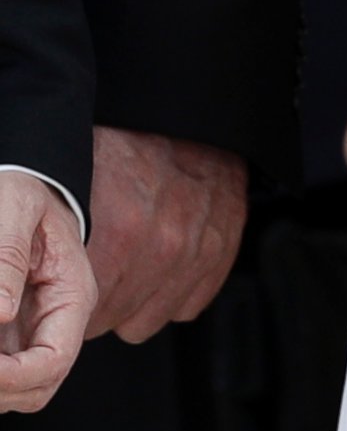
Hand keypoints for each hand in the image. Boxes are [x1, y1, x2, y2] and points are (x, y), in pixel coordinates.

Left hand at [0, 172, 95, 410]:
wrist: (24, 187)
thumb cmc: (22, 192)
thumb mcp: (14, 207)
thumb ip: (7, 254)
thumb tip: (0, 312)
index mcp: (72, 294)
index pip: (55, 360)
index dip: (14, 377)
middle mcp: (58, 321)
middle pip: (37, 388)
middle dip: (0, 389)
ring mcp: (33, 331)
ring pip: (16, 390)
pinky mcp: (10, 335)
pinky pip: (1, 372)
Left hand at [86, 130, 246, 342]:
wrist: (185, 111)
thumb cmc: (126, 142)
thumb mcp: (79, 186)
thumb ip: (67, 245)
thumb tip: (39, 287)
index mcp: (122, 231)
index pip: (86, 311)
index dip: (74, 298)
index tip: (73, 281)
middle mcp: (165, 245)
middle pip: (117, 319)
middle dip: (105, 302)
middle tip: (101, 268)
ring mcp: (199, 249)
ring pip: (151, 319)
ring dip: (137, 299)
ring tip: (130, 264)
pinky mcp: (223, 248)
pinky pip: (188, 305)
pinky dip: (173, 289)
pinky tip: (162, 261)